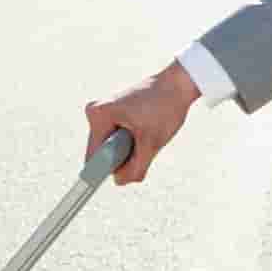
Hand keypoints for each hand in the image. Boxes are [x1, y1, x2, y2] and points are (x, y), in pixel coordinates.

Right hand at [83, 62, 200, 185]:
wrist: (178, 84)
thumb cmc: (165, 108)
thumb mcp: (152, 143)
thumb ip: (135, 168)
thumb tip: (119, 181)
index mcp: (98, 116)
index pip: (93, 157)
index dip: (101, 173)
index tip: (98, 186)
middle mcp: (95, 112)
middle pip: (102, 153)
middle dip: (123, 157)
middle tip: (144, 144)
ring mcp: (102, 112)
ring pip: (110, 147)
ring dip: (129, 150)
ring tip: (146, 133)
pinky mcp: (111, 114)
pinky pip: (116, 139)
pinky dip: (131, 142)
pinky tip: (145, 129)